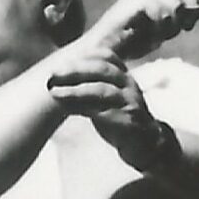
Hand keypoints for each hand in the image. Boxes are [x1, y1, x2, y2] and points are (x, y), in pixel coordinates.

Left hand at [46, 46, 175, 169]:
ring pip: (101, 90)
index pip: (107, 57)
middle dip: (75, 70)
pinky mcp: (127, 121)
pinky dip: (83, 109)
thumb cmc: (119, 115)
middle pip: (102, 70)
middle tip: (53, 74)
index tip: (62, 60)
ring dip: (75, 90)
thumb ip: (92, 84)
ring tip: (54, 92)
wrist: (145, 142)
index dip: (84, 56)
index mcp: (124, 76)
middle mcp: (128, 85)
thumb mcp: (109, 94)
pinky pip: (103, 113)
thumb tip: (60, 78)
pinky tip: (68, 108)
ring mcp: (129, 102)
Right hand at [82, 0, 198, 59]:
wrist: (103, 49)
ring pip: (176, 1)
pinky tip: (151, 36)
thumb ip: (178, 17)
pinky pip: (164, 11)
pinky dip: (162, 28)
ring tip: (161, 34)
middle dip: (190, 7)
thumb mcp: (161, 27)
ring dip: (174, 22)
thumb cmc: (130, 41)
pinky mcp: (137, 0)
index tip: (191, 19)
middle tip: (183, 27)